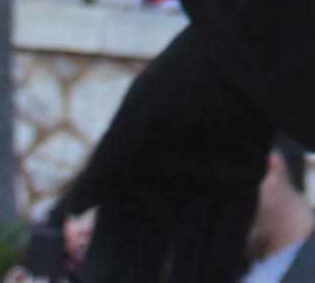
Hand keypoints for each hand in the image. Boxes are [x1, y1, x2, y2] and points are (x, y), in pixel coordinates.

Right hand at [59, 22, 268, 281]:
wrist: (242, 53)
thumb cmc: (181, 79)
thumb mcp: (137, 122)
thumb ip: (106, 168)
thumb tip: (69, 212)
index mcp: (137, 171)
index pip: (117, 232)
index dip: (106, 262)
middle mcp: (170, 184)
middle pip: (154, 246)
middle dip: (145, 274)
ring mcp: (207, 186)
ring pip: (192, 244)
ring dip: (186, 272)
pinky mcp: (244, 185)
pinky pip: (230, 232)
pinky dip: (219, 258)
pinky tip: (211, 280)